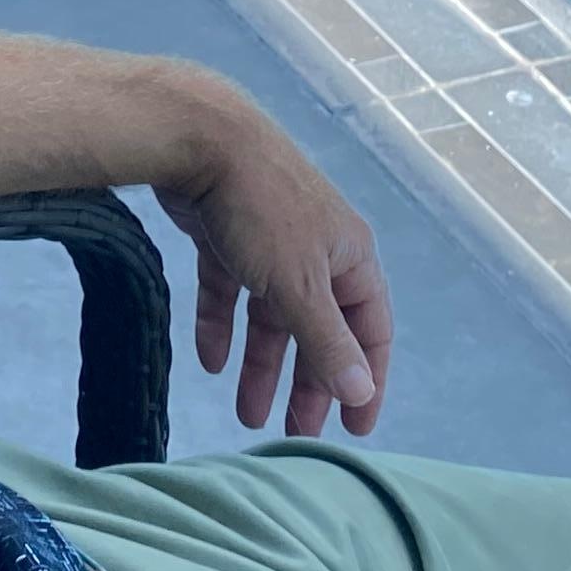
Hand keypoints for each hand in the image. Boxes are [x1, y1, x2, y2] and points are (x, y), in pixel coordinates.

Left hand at [150, 90, 391, 437]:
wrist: (201, 136)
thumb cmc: (261, 209)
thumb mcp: (299, 285)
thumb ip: (328, 342)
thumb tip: (362, 392)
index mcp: (349, 256)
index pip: (370, 330)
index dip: (365, 380)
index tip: (354, 430)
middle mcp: (316, 249)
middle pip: (319, 328)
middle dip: (308, 382)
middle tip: (295, 434)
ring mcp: (270, 241)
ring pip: (271, 315)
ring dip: (262, 364)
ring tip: (246, 415)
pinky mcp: (226, 233)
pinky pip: (230, 290)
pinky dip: (222, 325)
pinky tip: (209, 360)